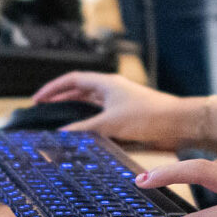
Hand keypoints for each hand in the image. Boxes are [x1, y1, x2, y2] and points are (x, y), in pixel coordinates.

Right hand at [34, 72, 196, 148]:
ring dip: (74, 113)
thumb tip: (60, 135)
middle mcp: (112, 90)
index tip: (37, 99)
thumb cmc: (149, 116)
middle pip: (80, 91)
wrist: (179, 124)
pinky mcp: (127, 118)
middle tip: (43, 110)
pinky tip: (83, 136)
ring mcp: (119, 103)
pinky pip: (101, 118)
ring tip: (57, 123)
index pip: (73, 80)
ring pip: (90, 105)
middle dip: (60, 99)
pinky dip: (89, 125)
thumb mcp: (110, 123)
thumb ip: (84, 129)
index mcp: (106, 83)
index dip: (53, 88)